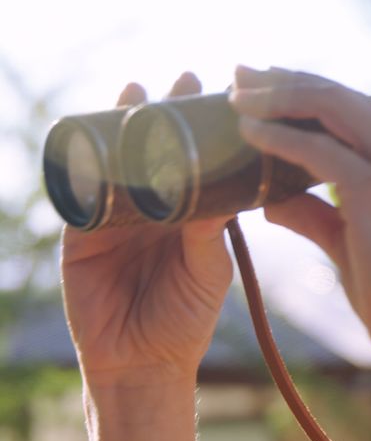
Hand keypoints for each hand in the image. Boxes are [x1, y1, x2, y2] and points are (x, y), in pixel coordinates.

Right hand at [61, 73, 232, 387]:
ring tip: (136, 90)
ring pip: (115, 159)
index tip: (223, 95)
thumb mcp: (208, 269)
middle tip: (185, 79)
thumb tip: (219, 189)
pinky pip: (77, 191)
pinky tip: (88, 136)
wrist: (141, 362)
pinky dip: (80, 164)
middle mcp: (153, 206)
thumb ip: (209, 232)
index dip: (206, 129)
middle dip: (166, 112)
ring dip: (122, 124)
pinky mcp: (80, 232)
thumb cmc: (185, 316)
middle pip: (156, 148)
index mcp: (190, 212)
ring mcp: (114, 215)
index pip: (198, 159)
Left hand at [229, 66, 370, 361]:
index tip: (265, 83)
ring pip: (329, 106)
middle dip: (284, 80)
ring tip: (235, 95)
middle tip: (239, 75)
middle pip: (340, 94)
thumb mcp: (358, 241)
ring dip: (276, 96)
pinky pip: (316, 149)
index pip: (356, 104)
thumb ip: (318, 213)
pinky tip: (248, 132)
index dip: (306, 88)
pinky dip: (278, 135)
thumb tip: (272, 201)